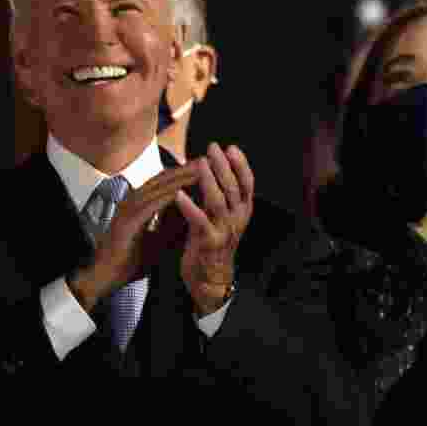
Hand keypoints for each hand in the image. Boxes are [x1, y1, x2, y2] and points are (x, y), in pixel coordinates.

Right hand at [70, 164, 200, 310]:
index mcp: (139, 204)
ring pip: (158, 186)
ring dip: (180, 177)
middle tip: (208, 159)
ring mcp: (128, 208)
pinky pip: (150, 204)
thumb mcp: (159, 240)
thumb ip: (172, 226)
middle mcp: (133, 201)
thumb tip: (195, 215)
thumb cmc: (130, 261)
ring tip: (201, 169)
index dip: (185, 174)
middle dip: (186, 168)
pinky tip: (183, 191)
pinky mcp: (126, 220)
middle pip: (163, 178)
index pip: (165, 183)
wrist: (106, 278)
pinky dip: (167, 196)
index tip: (207, 167)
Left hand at [176, 143, 254, 314]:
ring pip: (219, 201)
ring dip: (209, 180)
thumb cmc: (213, 242)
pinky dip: (189, 207)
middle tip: (213, 147)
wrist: (210, 278)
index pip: (248, 183)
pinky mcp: (208, 243)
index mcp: (242, 211)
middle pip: (233, 188)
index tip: (230, 147)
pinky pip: (200, 222)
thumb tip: (213, 166)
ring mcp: (224, 231)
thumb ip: (221, 195)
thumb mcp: (223, 217)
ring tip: (200, 163)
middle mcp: (237, 219)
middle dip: (223, 165)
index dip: (241, 165)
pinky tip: (179, 195)